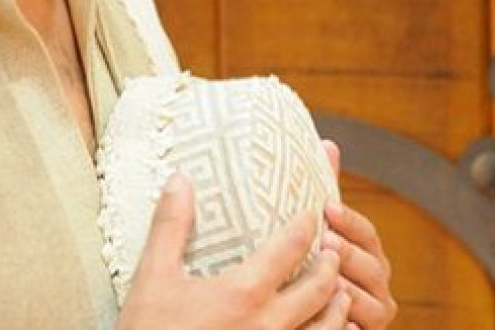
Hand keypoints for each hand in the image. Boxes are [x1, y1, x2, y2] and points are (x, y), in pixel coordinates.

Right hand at [118, 172, 351, 329]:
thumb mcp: (153, 276)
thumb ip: (170, 226)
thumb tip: (180, 180)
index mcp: (243, 292)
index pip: (288, 250)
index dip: (304, 228)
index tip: (311, 215)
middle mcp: (269, 324)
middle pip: (318, 290)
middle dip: (330, 267)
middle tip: (333, 252)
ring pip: (326, 329)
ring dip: (337, 307)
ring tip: (341, 294)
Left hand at [320, 141, 397, 328]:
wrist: (310, 314)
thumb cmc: (315, 263)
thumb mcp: (321, 228)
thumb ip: (327, 191)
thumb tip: (328, 143)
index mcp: (368, 252)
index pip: (366, 233)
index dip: (349, 220)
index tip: (327, 207)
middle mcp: (378, 282)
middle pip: (371, 266)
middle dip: (349, 253)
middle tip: (325, 242)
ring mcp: (375, 312)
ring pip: (368, 302)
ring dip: (349, 291)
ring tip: (327, 280)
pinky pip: (361, 329)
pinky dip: (350, 324)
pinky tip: (336, 317)